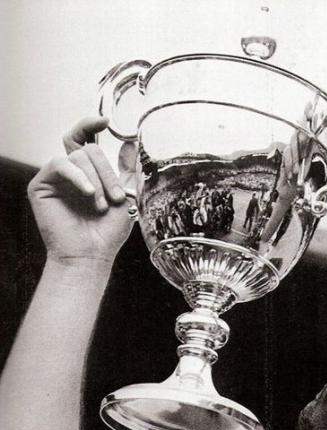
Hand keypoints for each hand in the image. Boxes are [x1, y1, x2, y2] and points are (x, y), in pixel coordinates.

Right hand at [27, 116, 133, 265]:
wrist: (91, 256)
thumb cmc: (107, 233)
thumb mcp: (125, 197)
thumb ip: (126, 169)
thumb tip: (131, 142)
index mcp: (89, 172)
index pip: (85, 138)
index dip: (92, 124)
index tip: (106, 121)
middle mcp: (71, 172)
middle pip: (89, 149)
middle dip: (108, 172)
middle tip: (117, 197)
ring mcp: (55, 177)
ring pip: (78, 156)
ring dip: (97, 181)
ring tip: (102, 205)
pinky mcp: (40, 184)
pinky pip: (60, 164)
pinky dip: (79, 177)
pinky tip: (89, 194)